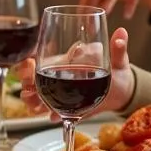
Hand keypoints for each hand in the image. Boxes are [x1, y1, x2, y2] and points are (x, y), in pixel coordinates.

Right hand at [18, 26, 134, 116]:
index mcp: (69, 60)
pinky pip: (53, 109)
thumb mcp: (119, 62)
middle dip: (28, 82)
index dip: (31, 62)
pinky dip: (50, 113)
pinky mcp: (67, 105)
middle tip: (29, 90)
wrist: (123, 94)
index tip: (29, 65)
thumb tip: (122, 33)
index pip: (44, 58)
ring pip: (40, 93)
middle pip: (36, 76)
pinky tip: (52, 117)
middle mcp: (61, 73)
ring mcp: (62, 90)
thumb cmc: (119, 73)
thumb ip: (118, 50)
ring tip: (36, 106)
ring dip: (34, 100)